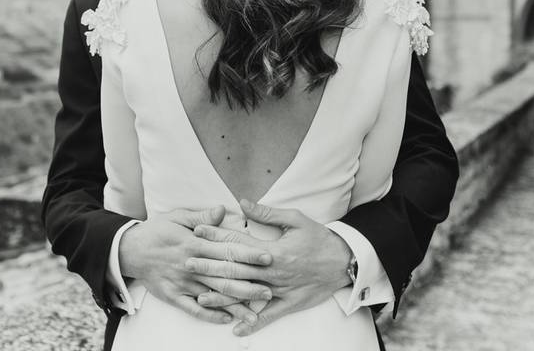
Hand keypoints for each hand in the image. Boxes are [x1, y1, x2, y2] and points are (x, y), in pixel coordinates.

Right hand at [118, 205, 273, 324]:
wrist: (129, 250)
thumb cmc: (156, 231)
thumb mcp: (177, 217)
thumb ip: (201, 218)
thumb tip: (223, 210)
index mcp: (193, 244)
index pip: (226, 250)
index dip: (248, 255)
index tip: (267, 258)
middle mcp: (190, 265)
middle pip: (224, 277)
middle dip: (249, 285)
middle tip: (270, 291)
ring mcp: (182, 283)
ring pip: (213, 295)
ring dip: (234, 305)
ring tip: (254, 314)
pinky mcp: (173, 296)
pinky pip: (194, 309)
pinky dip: (211, 315)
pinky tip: (227, 319)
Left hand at [189, 199, 351, 335]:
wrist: (346, 261)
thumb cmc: (319, 237)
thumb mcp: (295, 219)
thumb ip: (267, 213)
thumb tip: (242, 203)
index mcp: (274, 251)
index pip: (238, 243)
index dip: (216, 237)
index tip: (197, 232)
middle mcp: (274, 272)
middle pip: (236, 270)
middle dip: (210, 266)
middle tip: (187, 262)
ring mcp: (281, 290)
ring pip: (247, 294)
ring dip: (223, 297)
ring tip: (200, 297)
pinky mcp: (290, 304)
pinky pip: (269, 316)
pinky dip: (252, 324)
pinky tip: (235, 330)